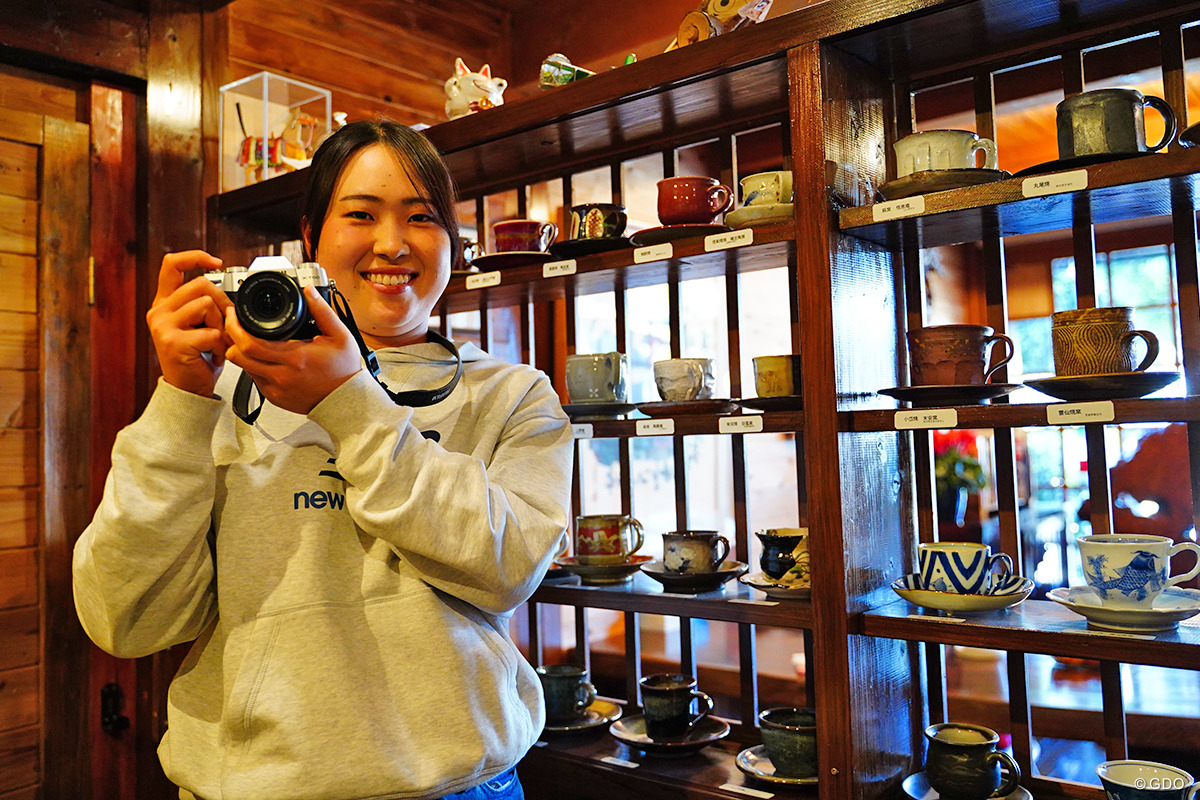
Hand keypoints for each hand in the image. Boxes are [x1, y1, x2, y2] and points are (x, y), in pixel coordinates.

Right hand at [146, 251, 232, 396]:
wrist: (188, 390)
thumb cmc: (197, 357)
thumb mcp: (198, 324)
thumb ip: (204, 303)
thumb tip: (228, 286)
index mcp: (165, 302)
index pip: (171, 264)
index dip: (195, 257)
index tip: (217, 262)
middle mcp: (159, 311)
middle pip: (200, 284)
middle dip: (223, 302)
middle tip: (227, 325)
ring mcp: (163, 326)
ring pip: (206, 305)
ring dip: (222, 325)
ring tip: (219, 343)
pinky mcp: (173, 343)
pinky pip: (210, 332)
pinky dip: (220, 346)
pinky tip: (215, 356)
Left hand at [224, 285, 362, 414]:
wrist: (346, 400)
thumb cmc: (344, 371)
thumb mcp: (340, 336)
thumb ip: (323, 311)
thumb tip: (309, 291)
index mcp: (295, 358)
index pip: (250, 343)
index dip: (235, 327)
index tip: (234, 314)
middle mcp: (281, 376)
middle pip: (237, 356)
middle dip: (230, 337)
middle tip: (233, 324)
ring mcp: (275, 389)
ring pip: (242, 368)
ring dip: (240, 352)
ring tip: (246, 339)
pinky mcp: (274, 398)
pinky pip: (253, 379)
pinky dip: (253, 366)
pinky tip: (262, 357)